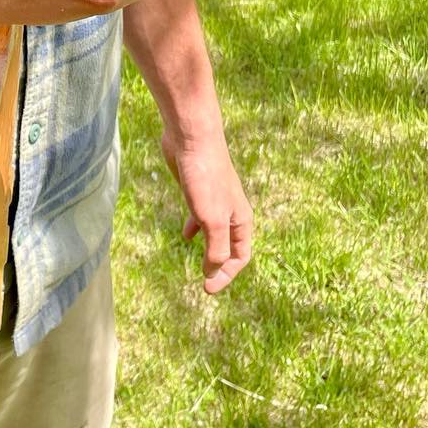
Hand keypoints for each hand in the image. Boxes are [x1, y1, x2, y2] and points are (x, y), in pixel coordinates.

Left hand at [161, 127, 253, 293]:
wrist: (192, 139)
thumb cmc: (205, 178)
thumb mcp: (212, 220)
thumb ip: (215, 248)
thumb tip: (212, 272)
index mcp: (241, 220)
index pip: (241, 256)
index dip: (226, 275)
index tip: (206, 288)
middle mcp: (231, 211)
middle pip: (230, 246)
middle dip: (220, 265)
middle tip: (206, 282)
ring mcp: (215, 200)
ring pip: (215, 232)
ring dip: (208, 249)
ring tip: (198, 263)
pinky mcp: (198, 190)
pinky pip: (201, 217)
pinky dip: (196, 229)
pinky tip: (186, 235)